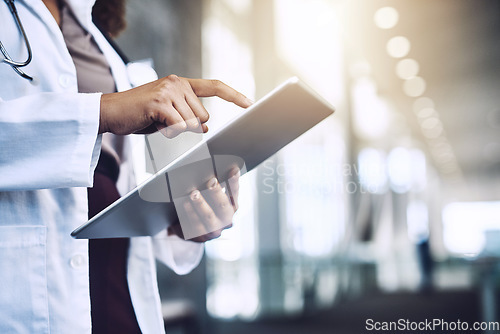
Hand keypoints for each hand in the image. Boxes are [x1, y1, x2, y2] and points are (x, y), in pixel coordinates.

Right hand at [99, 75, 251, 136]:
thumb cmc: (139, 114)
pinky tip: (153, 122)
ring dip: (175, 130)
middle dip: (188, 126)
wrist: (111, 112)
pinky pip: (178, 127)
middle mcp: (177, 82)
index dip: (233, 95)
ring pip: (192, 123)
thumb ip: (187, 116)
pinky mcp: (159, 102)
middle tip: (165, 121)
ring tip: (157, 121)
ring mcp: (168, 90)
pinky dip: (168, 131)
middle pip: (203, 116)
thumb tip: (206, 127)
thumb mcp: (168, 114)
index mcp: (181, 83)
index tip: (249, 103)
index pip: (213, 86)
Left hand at [167, 168, 239, 241]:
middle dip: (217, 193)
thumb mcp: (212, 197)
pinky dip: (190, 213)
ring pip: (209, 216)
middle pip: (223, 206)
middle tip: (211, 182)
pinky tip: (185, 204)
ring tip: (194, 193)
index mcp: (232, 207)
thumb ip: (216, 186)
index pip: (235, 193)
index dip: (234, 181)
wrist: (192, 230)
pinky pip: (195, 224)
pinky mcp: (201, 235)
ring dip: (201, 204)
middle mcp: (226, 219)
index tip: (233, 170)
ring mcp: (214, 229)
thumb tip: (213, 169)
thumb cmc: (205, 208)